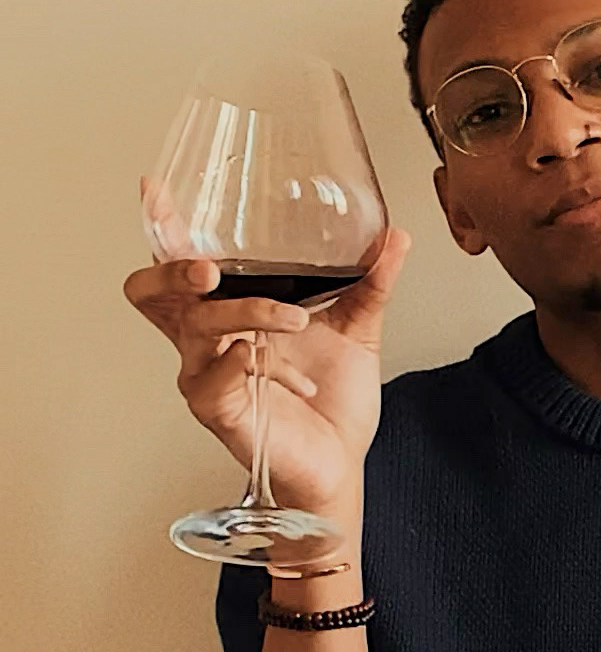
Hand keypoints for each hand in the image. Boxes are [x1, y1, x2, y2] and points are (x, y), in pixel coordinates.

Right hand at [124, 196, 411, 519]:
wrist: (343, 462)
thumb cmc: (333, 401)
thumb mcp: (357, 330)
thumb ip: (371, 283)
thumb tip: (394, 237)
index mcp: (228, 312)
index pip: (179, 264)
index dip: (162, 228)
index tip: (156, 189)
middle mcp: (207, 339)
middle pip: (155, 292)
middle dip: (174, 270)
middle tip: (209, 266)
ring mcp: (206, 375)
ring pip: (196, 327)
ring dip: (245, 313)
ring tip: (294, 319)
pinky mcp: (218, 411)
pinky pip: (208, 380)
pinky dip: (237, 362)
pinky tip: (260, 357)